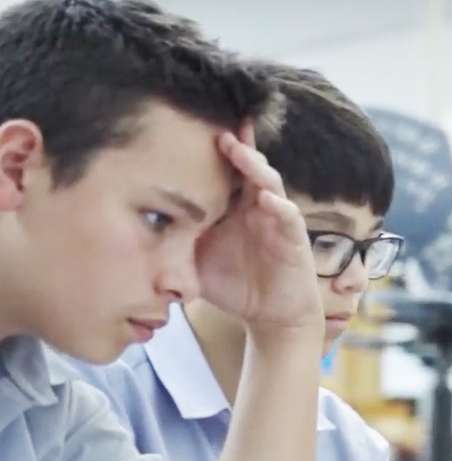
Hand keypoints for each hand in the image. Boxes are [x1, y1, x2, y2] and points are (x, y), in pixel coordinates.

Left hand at [195, 124, 321, 334]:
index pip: (225, 173)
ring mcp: (277, 221)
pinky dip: (279, 207)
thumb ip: (174, 241)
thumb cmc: (234, 286)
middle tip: (218, 128)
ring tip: (240, 152)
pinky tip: (266, 200)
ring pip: (270, 185)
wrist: (270, 317)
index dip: (216, 151)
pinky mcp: (294, 240)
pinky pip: (288, 218)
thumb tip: (132, 227)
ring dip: (256, 168)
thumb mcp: (195, 261)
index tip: (195, 126)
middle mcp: (257, 208)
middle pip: (249, 169)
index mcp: (234, 208)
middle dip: (237, 147)